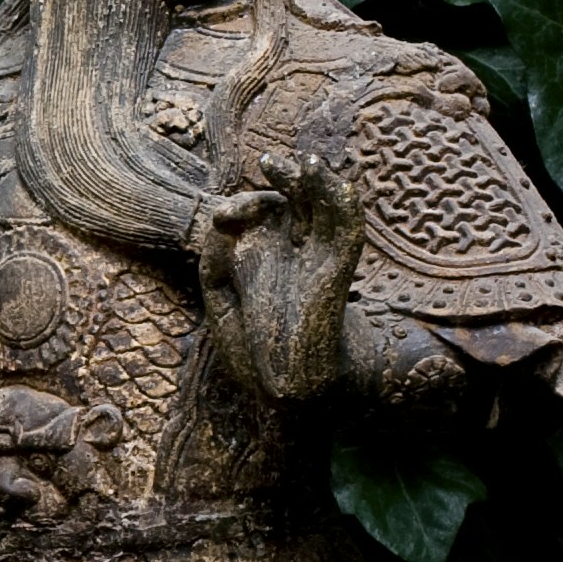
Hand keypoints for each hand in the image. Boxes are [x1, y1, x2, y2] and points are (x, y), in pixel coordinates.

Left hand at [199, 151, 362, 399]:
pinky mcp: (336, 278)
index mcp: (267, 260)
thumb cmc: (252, 356)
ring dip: (319, 182)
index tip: (223, 217)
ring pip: (326, 210)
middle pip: (297, 203)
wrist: (282, 400)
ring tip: (307, 161)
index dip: (246, 205)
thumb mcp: (220, 303)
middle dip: (285, 180)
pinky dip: (343, 207)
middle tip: (271, 162)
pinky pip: (347, 235)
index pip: (262, 216)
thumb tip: (222, 225)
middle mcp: (295, 257)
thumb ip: (215, 261)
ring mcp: (317, 265)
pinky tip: (335, 183)